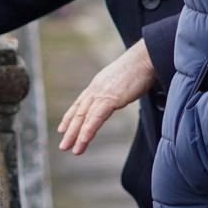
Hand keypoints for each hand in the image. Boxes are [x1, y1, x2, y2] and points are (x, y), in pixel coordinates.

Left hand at [56, 39, 155, 154]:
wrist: (145, 58)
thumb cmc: (139, 67)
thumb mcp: (122, 80)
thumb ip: (116, 89)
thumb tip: (119, 94)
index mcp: (98, 84)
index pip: (80, 103)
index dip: (70, 117)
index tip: (62, 128)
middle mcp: (96, 89)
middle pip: (79, 112)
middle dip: (70, 130)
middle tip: (63, 145)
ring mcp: (102, 93)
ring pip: (84, 117)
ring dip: (76, 134)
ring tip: (71, 149)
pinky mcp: (111, 98)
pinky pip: (96, 117)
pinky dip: (88, 130)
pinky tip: (83, 140)